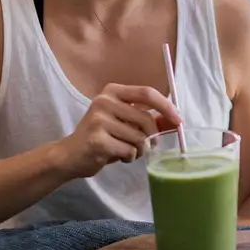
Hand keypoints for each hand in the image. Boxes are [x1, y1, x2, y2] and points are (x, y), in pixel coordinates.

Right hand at [54, 83, 181, 178]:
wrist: (71, 155)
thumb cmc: (103, 137)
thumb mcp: (126, 123)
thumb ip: (149, 119)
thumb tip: (176, 120)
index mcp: (112, 92)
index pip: (147, 93)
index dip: (166, 107)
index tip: (178, 120)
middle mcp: (104, 102)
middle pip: (146, 118)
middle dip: (153, 137)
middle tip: (149, 146)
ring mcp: (99, 120)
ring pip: (139, 138)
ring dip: (139, 150)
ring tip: (126, 150)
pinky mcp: (97, 140)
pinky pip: (130, 151)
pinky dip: (129, 157)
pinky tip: (116, 156)